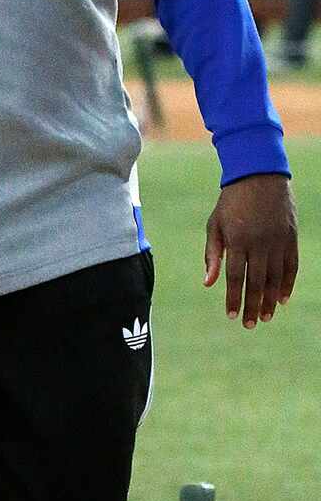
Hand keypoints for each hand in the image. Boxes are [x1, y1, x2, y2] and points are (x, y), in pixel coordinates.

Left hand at [203, 174, 298, 326]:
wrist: (259, 175)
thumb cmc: (230, 202)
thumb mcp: (215, 225)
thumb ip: (212, 255)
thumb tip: (208, 283)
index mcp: (237, 240)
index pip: (234, 277)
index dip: (233, 298)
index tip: (232, 316)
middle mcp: (259, 242)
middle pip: (256, 282)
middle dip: (253, 306)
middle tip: (250, 325)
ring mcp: (277, 240)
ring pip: (275, 277)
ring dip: (271, 300)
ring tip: (266, 317)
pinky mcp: (291, 236)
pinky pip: (291, 265)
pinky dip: (288, 283)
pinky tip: (283, 299)